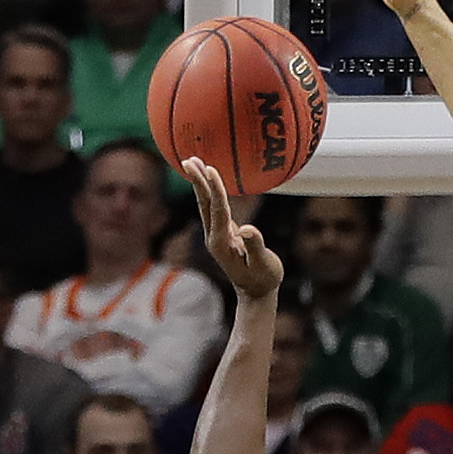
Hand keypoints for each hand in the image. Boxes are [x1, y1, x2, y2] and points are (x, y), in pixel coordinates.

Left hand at [186, 158, 282, 300]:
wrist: (256, 294)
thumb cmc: (263, 279)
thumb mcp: (264, 265)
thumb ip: (255, 247)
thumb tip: (247, 229)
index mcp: (222, 243)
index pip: (218, 210)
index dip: (215, 189)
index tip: (211, 169)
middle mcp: (214, 238)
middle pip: (204, 204)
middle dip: (197, 181)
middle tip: (189, 159)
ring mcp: (217, 236)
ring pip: (206, 205)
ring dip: (200, 183)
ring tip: (193, 162)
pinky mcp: (222, 234)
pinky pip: (214, 208)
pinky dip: (209, 192)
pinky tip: (208, 181)